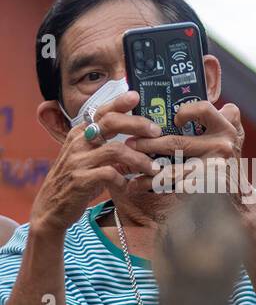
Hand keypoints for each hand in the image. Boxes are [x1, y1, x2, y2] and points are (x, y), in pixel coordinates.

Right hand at [29, 91, 159, 236]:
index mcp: (80, 134)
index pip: (100, 112)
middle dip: (137, 124)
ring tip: (153, 168)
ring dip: (139, 159)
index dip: (118, 102)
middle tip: (156, 132)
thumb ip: (105, 146)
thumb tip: (135, 138)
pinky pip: (110, 174)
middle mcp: (78, 143)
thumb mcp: (87, 158)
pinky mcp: (80, 180)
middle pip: (110, 123)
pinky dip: (125, 179)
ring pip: (116, 150)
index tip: (135, 96)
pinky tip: (129, 185)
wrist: (51, 208)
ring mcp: (78, 161)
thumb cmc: (76, 181)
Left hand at [128, 100, 255, 203]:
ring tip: (129, 164)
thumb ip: (217, 119)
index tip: (174, 119)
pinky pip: (172, 183)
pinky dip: (152, 184)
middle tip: (130, 142)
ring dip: (145, 164)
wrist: (239, 200)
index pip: (204, 109)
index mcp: (227, 128)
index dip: (186, 111)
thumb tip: (185, 102)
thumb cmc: (227, 164)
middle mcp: (224, 145)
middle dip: (148, 142)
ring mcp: (216, 167)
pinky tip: (138, 185)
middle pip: (177, 141)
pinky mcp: (207, 186)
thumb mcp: (230, 138)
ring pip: (171, 165)